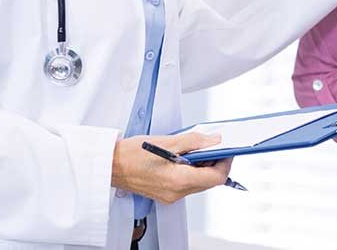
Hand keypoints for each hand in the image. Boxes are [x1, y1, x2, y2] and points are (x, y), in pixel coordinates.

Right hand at [111, 132, 233, 204]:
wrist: (109, 166)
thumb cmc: (131, 154)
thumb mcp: (168, 141)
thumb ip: (195, 141)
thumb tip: (214, 141)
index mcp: (178, 180)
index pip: (216, 177)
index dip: (225, 162)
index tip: (227, 150)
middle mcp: (176, 193)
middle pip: (208, 181)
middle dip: (214, 163)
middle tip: (213, 146)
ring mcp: (170, 195)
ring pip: (197, 183)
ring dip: (202, 166)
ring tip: (196, 149)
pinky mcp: (164, 193)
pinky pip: (185, 184)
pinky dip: (190, 171)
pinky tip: (184, 157)